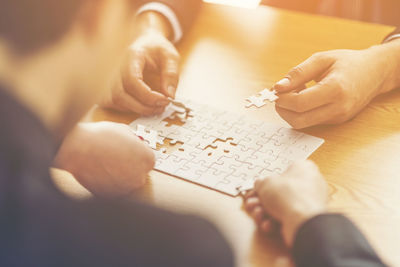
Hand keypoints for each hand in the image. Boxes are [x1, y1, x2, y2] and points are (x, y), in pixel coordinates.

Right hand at [53, 122, 154, 197]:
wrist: (77, 149)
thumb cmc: (99, 137)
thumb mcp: (123, 130)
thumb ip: (134, 139)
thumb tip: (134, 142)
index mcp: (147, 159)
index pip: (148, 161)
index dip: (137, 155)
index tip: (130, 153)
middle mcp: (140, 176)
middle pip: (139, 173)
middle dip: (129, 166)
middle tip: (116, 158)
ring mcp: (126, 188)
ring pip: (126, 183)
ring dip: (119, 176)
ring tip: (105, 163)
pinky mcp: (112, 195)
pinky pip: (113, 189)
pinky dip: (108, 183)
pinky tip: (100, 171)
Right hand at [100, 12, 179, 114]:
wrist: (144, 42)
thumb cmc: (156, 49)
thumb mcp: (170, 56)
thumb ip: (171, 74)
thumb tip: (170, 95)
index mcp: (131, 56)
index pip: (131, 80)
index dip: (147, 95)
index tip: (164, 100)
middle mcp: (116, 67)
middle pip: (120, 94)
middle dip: (142, 106)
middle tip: (162, 107)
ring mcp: (110, 77)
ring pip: (114, 101)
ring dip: (135, 109)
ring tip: (155, 108)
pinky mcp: (109, 86)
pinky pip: (112, 103)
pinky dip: (128, 108)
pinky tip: (143, 106)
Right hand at [244, 160, 327, 246]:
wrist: (302, 221)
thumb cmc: (288, 195)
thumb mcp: (265, 183)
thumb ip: (261, 183)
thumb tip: (260, 185)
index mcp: (304, 169)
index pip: (284, 171)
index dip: (267, 181)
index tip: (257, 187)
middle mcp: (310, 184)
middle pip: (280, 192)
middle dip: (262, 200)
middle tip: (252, 203)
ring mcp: (310, 203)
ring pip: (282, 206)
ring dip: (265, 212)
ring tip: (258, 214)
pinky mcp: (308, 219)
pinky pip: (288, 217)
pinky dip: (275, 221)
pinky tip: (267, 224)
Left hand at [273, 40, 399, 128]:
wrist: (375, 73)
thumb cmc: (347, 62)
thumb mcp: (321, 59)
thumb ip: (298, 73)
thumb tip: (278, 87)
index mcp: (335, 89)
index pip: (300, 103)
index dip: (282, 99)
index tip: (275, 90)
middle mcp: (338, 108)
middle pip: (298, 120)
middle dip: (282, 109)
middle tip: (280, 94)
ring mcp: (338, 117)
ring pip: (303, 124)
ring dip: (291, 112)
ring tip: (295, 92)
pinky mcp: (336, 121)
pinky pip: (311, 122)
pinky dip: (301, 112)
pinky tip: (305, 97)